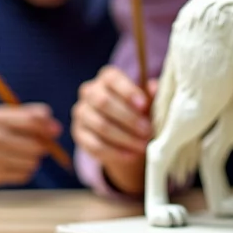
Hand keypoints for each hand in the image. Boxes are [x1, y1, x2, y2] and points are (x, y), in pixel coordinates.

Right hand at [0, 103, 62, 185]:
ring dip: (34, 159)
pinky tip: (14, 163)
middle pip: (36, 146)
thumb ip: (31, 115)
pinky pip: (25, 175)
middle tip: (37, 144)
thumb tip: (56, 129)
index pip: (32, 121)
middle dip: (42, 145)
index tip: (55, 131)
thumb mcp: (3, 114)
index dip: (48, 127)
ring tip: (24, 153)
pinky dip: (25, 170)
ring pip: (33, 162)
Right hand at [71, 65, 157, 194]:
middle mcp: (89, 91)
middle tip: (148, 131)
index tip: (144, 105)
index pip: (112, 79)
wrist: (126, 130)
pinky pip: (94, 145)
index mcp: (107, 77)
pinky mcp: (78, 133)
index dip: (128, 91)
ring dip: (124, 138)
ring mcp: (81, 112)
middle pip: (103, 102)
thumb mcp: (149, 99)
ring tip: (143, 145)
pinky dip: (114, 152)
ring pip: (100, 125)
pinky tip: (131, 155)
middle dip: (128, 119)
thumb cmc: (140, 108)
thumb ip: (153, 93)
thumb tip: (154, 87)